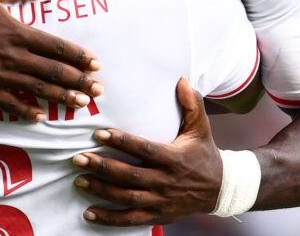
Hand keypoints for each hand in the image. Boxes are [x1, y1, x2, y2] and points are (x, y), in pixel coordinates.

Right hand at [0, 0, 102, 122]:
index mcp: (17, 32)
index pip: (57, 47)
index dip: (78, 57)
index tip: (95, 65)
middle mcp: (12, 56)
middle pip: (53, 72)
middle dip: (79, 82)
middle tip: (98, 91)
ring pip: (37, 90)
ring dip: (61, 98)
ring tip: (80, 105)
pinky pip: (9, 104)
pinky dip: (27, 111)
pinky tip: (41, 116)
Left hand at [71, 78, 221, 225]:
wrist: (220, 190)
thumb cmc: (204, 155)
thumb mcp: (201, 128)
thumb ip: (192, 104)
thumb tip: (181, 80)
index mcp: (174, 158)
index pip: (144, 150)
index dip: (122, 142)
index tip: (100, 133)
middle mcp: (166, 181)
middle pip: (130, 175)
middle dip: (103, 167)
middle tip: (79, 158)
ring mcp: (161, 201)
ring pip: (127, 197)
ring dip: (101, 190)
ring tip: (80, 179)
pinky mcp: (157, 216)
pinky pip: (130, 219)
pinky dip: (109, 218)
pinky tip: (88, 213)